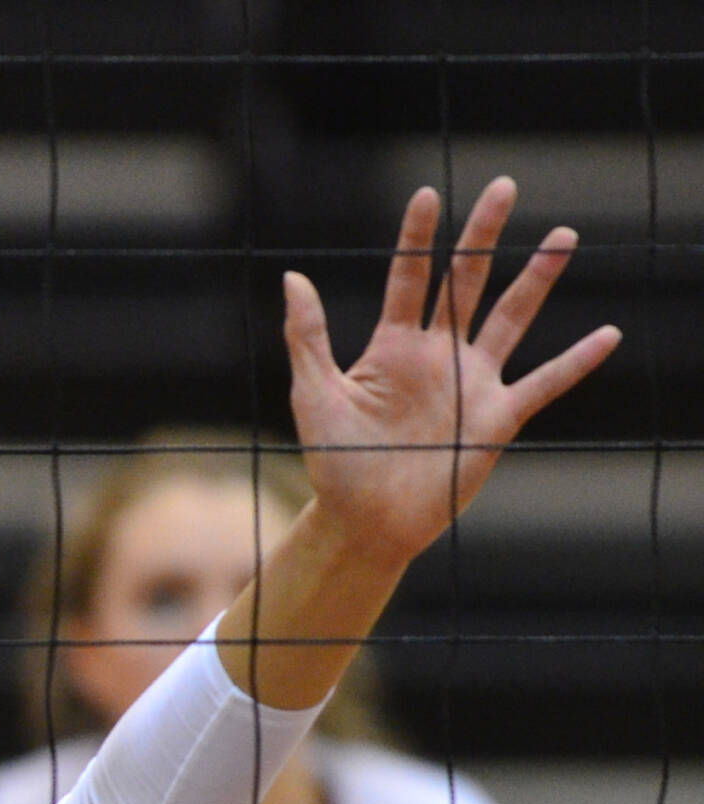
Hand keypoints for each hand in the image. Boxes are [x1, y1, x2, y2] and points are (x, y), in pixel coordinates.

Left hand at [283, 177, 619, 566]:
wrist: (366, 520)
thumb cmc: (334, 461)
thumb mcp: (313, 395)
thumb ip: (307, 337)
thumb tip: (291, 277)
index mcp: (391, 346)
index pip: (408, 278)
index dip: (416, 238)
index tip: (426, 194)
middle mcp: (437, 355)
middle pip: (465, 282)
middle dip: (482, 236)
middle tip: (503, 186)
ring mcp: (471, 382)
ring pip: (510, 318)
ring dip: (537, 279)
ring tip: (562, 237)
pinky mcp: (498, 417)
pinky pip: (544, 383)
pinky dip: (576, 362)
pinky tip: (607, 335)